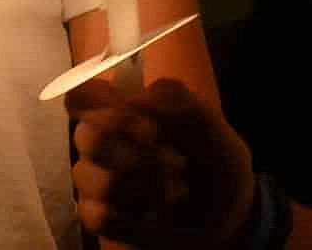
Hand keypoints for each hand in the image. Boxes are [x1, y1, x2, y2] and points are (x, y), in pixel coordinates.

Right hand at [69, 76, 255, 248]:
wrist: (228, 214)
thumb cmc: (214, 160)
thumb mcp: (210, 126)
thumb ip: (175, 102)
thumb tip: (134, 100)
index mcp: (124, 109)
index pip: (83, 94)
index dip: (98, 102)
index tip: (144, 123)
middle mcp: (103, 141)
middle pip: (85, 136)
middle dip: (135, 151)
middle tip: (176, 163)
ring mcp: (96, 180)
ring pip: (88, 176)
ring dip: (141, 185)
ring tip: (178, 191)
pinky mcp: (98, 217)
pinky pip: (94, 214)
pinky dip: (130, 217)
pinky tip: (155, 217)